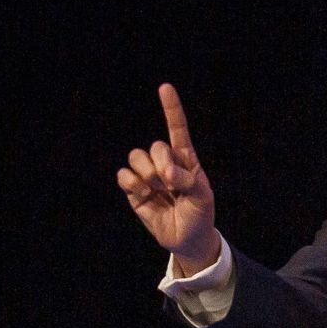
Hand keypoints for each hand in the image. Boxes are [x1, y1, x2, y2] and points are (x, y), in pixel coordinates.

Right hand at [117, 84, 220, 273]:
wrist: (188, 239)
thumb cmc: (200, 214)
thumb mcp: (203, 196)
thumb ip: (187, 180)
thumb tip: (165, 173)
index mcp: (186, 159)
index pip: (177, 129)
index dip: (171, 108)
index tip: (165, 88)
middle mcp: (165, 163)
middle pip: (155, 146)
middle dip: (162, 163)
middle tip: (171, 183)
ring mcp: (148, 175)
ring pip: (136, 157)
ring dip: (147, 174)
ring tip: (158, 190)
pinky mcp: (134, 190)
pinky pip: (123, 175)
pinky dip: (133, 184)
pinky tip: (145, 196)